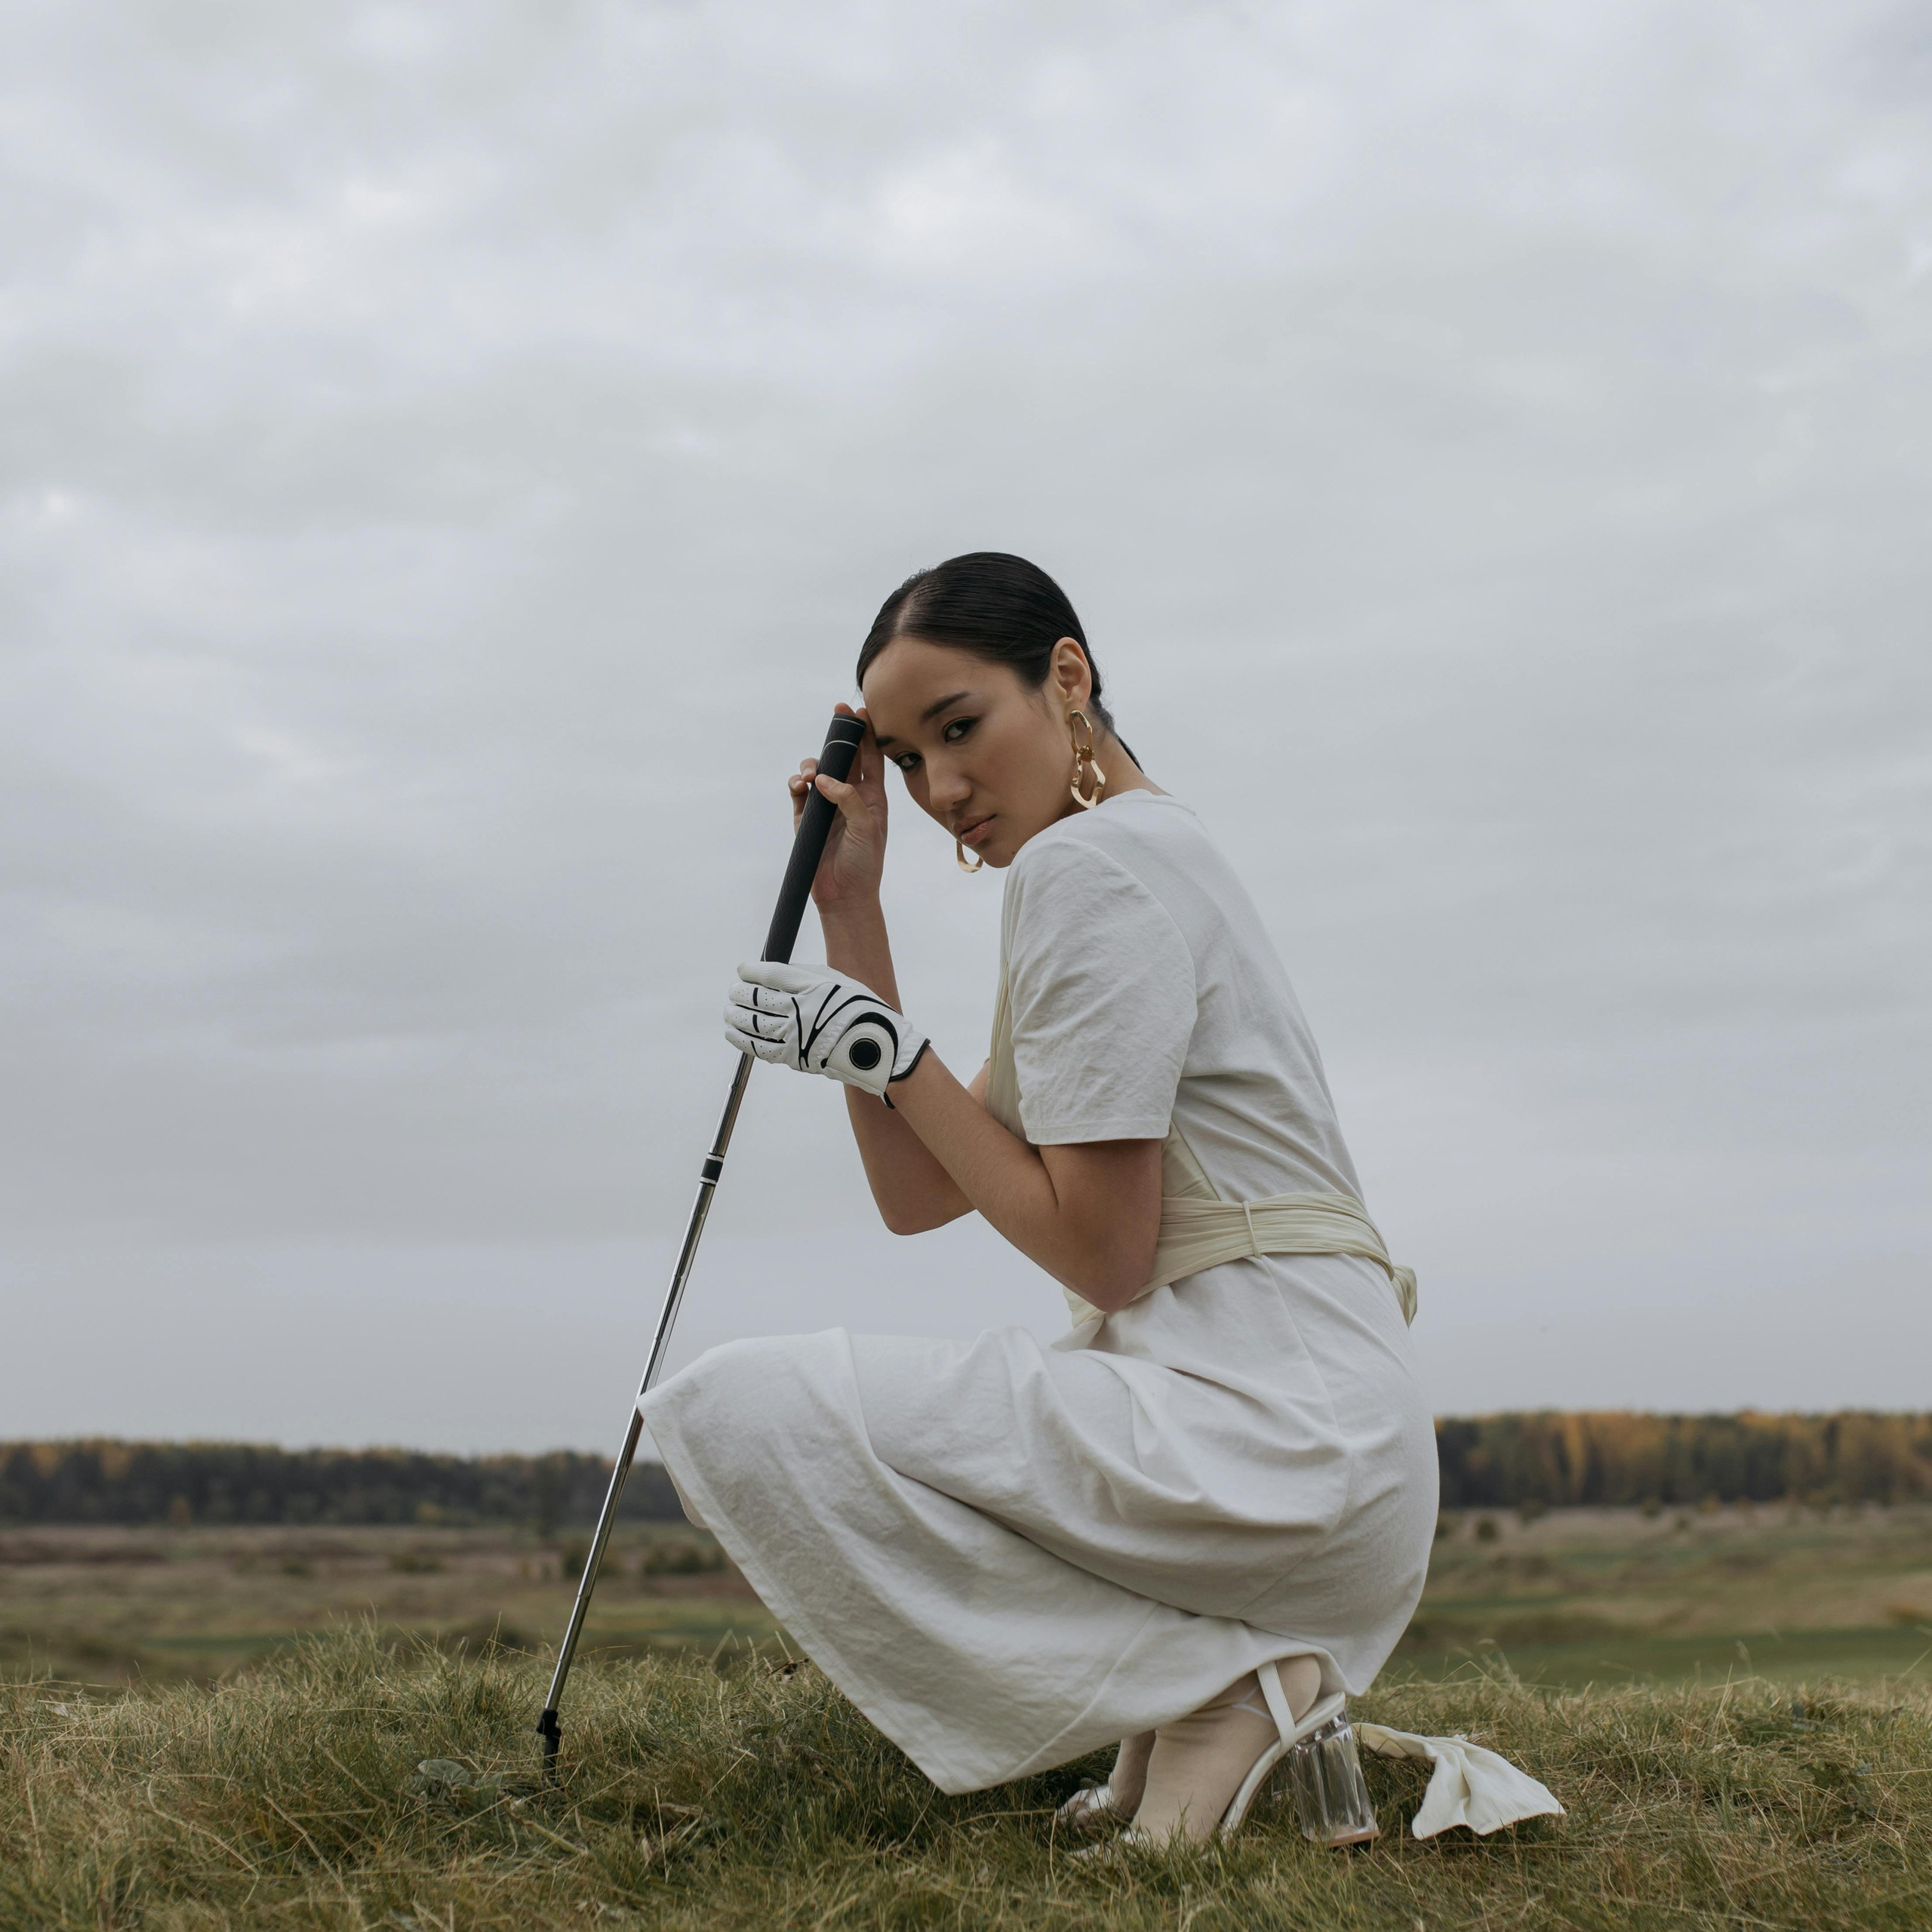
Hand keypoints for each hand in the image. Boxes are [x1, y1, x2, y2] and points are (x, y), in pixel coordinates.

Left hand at [724, 960, 928, 1100]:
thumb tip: (773, 974)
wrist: (874, 1048)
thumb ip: (806, 974)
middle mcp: (800, 1010)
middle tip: (733, 990)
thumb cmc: (859, 1009)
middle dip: (739, 992)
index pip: (770, 975)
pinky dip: (742, 1039)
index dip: (751, 971)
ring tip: (729, 1010)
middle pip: (757, 998)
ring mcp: (795, 1035)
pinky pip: (760, 1047)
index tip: (742, 970)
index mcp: (812, 987)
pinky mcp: (793, 1057)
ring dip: (736, 1015)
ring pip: (753, 1023)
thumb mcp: (838, 980)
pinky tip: (732, 1032)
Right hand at [791, 704, 887, 915]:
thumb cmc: (864, 863)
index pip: (870, 757)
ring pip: (817, 772)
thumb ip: (849, 799)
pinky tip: (800, 786)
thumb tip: (824, 779)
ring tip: (810, 776)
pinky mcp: (806, 819)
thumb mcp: (866, 828)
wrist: (845, 896)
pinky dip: (797, 784)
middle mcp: (849, 796)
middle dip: (837, 736)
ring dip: (813, 765)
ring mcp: (826, 806)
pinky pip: (799, 793)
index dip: (866, 733)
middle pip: (842, 758)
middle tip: (836, 716)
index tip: (860, 710)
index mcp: (872, 796)